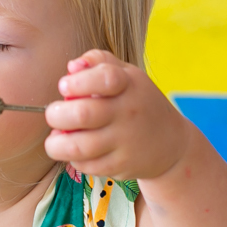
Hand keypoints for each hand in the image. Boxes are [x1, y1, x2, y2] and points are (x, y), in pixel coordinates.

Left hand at [44, 49, 188, 180]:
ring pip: (79, 147)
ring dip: (57, 144)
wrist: (171, 142)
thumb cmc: (139, 102)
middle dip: (56, 115)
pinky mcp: (121, 165)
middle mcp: (128, 112)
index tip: (64, 86)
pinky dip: (74, 159)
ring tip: (57, 137)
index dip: (77, 82)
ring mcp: (125, 141)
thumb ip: (99, 61)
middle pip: (83, 115)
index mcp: (129, 84)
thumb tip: (72, 67)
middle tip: (54, 114)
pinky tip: (77, 149)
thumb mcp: (127, 74)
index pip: (104, 78)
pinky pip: (86, 165)